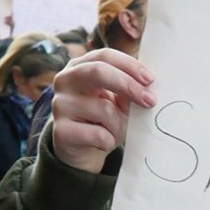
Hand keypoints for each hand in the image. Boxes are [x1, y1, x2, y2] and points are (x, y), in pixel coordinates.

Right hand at [50, 49, 155, 174]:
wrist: (83, 152)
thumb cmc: (103, 122)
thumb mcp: (118, 103)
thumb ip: (127, 91)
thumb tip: (146, 86)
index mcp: (79, 66)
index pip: (104, 56)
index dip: (129, 66)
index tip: (150, 80)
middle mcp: (65, 80)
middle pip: (97, 72)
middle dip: (128, 85)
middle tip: (150, 101)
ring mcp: (59, 104)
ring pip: (104, 109)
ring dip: (119, 125)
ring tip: (113, 131)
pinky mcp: (61, 131)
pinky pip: (99, 135)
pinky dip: (109, 141)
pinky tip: (102, 143)